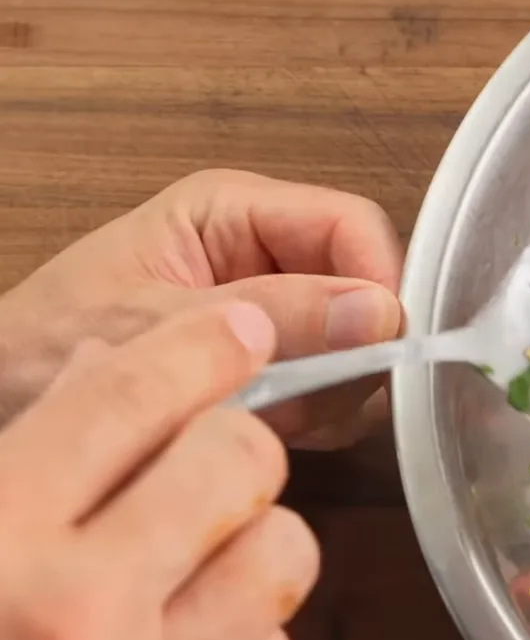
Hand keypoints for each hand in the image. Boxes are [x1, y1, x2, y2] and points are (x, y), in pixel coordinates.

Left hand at [0, 169, 403, 449]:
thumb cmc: (41, 344)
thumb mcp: (155, 322)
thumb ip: (273, 316)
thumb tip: (379, 312)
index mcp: (235, 212)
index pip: (355, 227)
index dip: (378, 285)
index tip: (376, 348)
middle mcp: (267, 255)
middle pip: (368, 293)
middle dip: (345, 354)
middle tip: (293, 395)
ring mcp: (277, 316)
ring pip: (360, 350)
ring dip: (327, 395)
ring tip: (260, 415)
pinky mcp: (279, 368)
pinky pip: (337, 393)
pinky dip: (314, 421)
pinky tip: (262, 428)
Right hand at [0, 302, 315, 639]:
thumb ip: (7, 468)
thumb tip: (93, 373)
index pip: (126, 396)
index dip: (199, 345)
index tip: (237, 329)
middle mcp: (72, 612)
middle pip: (236, 459)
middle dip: (231, 444)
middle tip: (206, 456)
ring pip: (281, 550)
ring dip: (250, 540)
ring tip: (195, 554)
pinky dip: (241, 638)